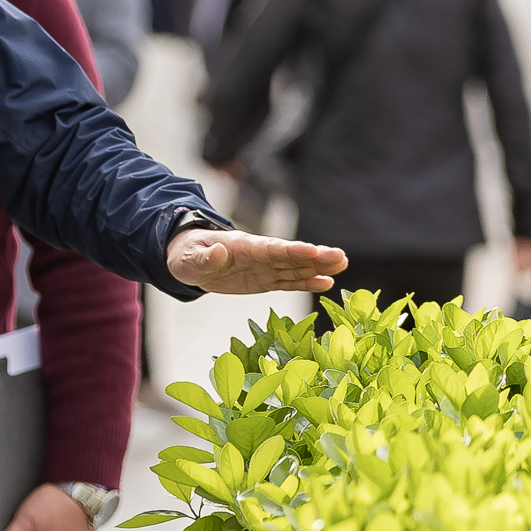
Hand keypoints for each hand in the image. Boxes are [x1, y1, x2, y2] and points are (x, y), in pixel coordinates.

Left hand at [168, 228, 346, 294]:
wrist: (190, 260)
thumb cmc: (187, 255)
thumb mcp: (188, 259)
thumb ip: (204, 257)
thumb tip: (219, 252)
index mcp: (243, 247)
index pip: (272, 249)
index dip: (293, 252)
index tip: (314, 251)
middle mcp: (259, 256)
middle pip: (291, 257)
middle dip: (315, 257)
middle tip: (341, 256)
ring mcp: (264, 268)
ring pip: (295, 268)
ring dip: (318, 267)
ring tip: (342, 264)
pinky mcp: (264, 281)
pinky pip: (288, 283)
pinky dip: (306, 283)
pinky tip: (326, 283)